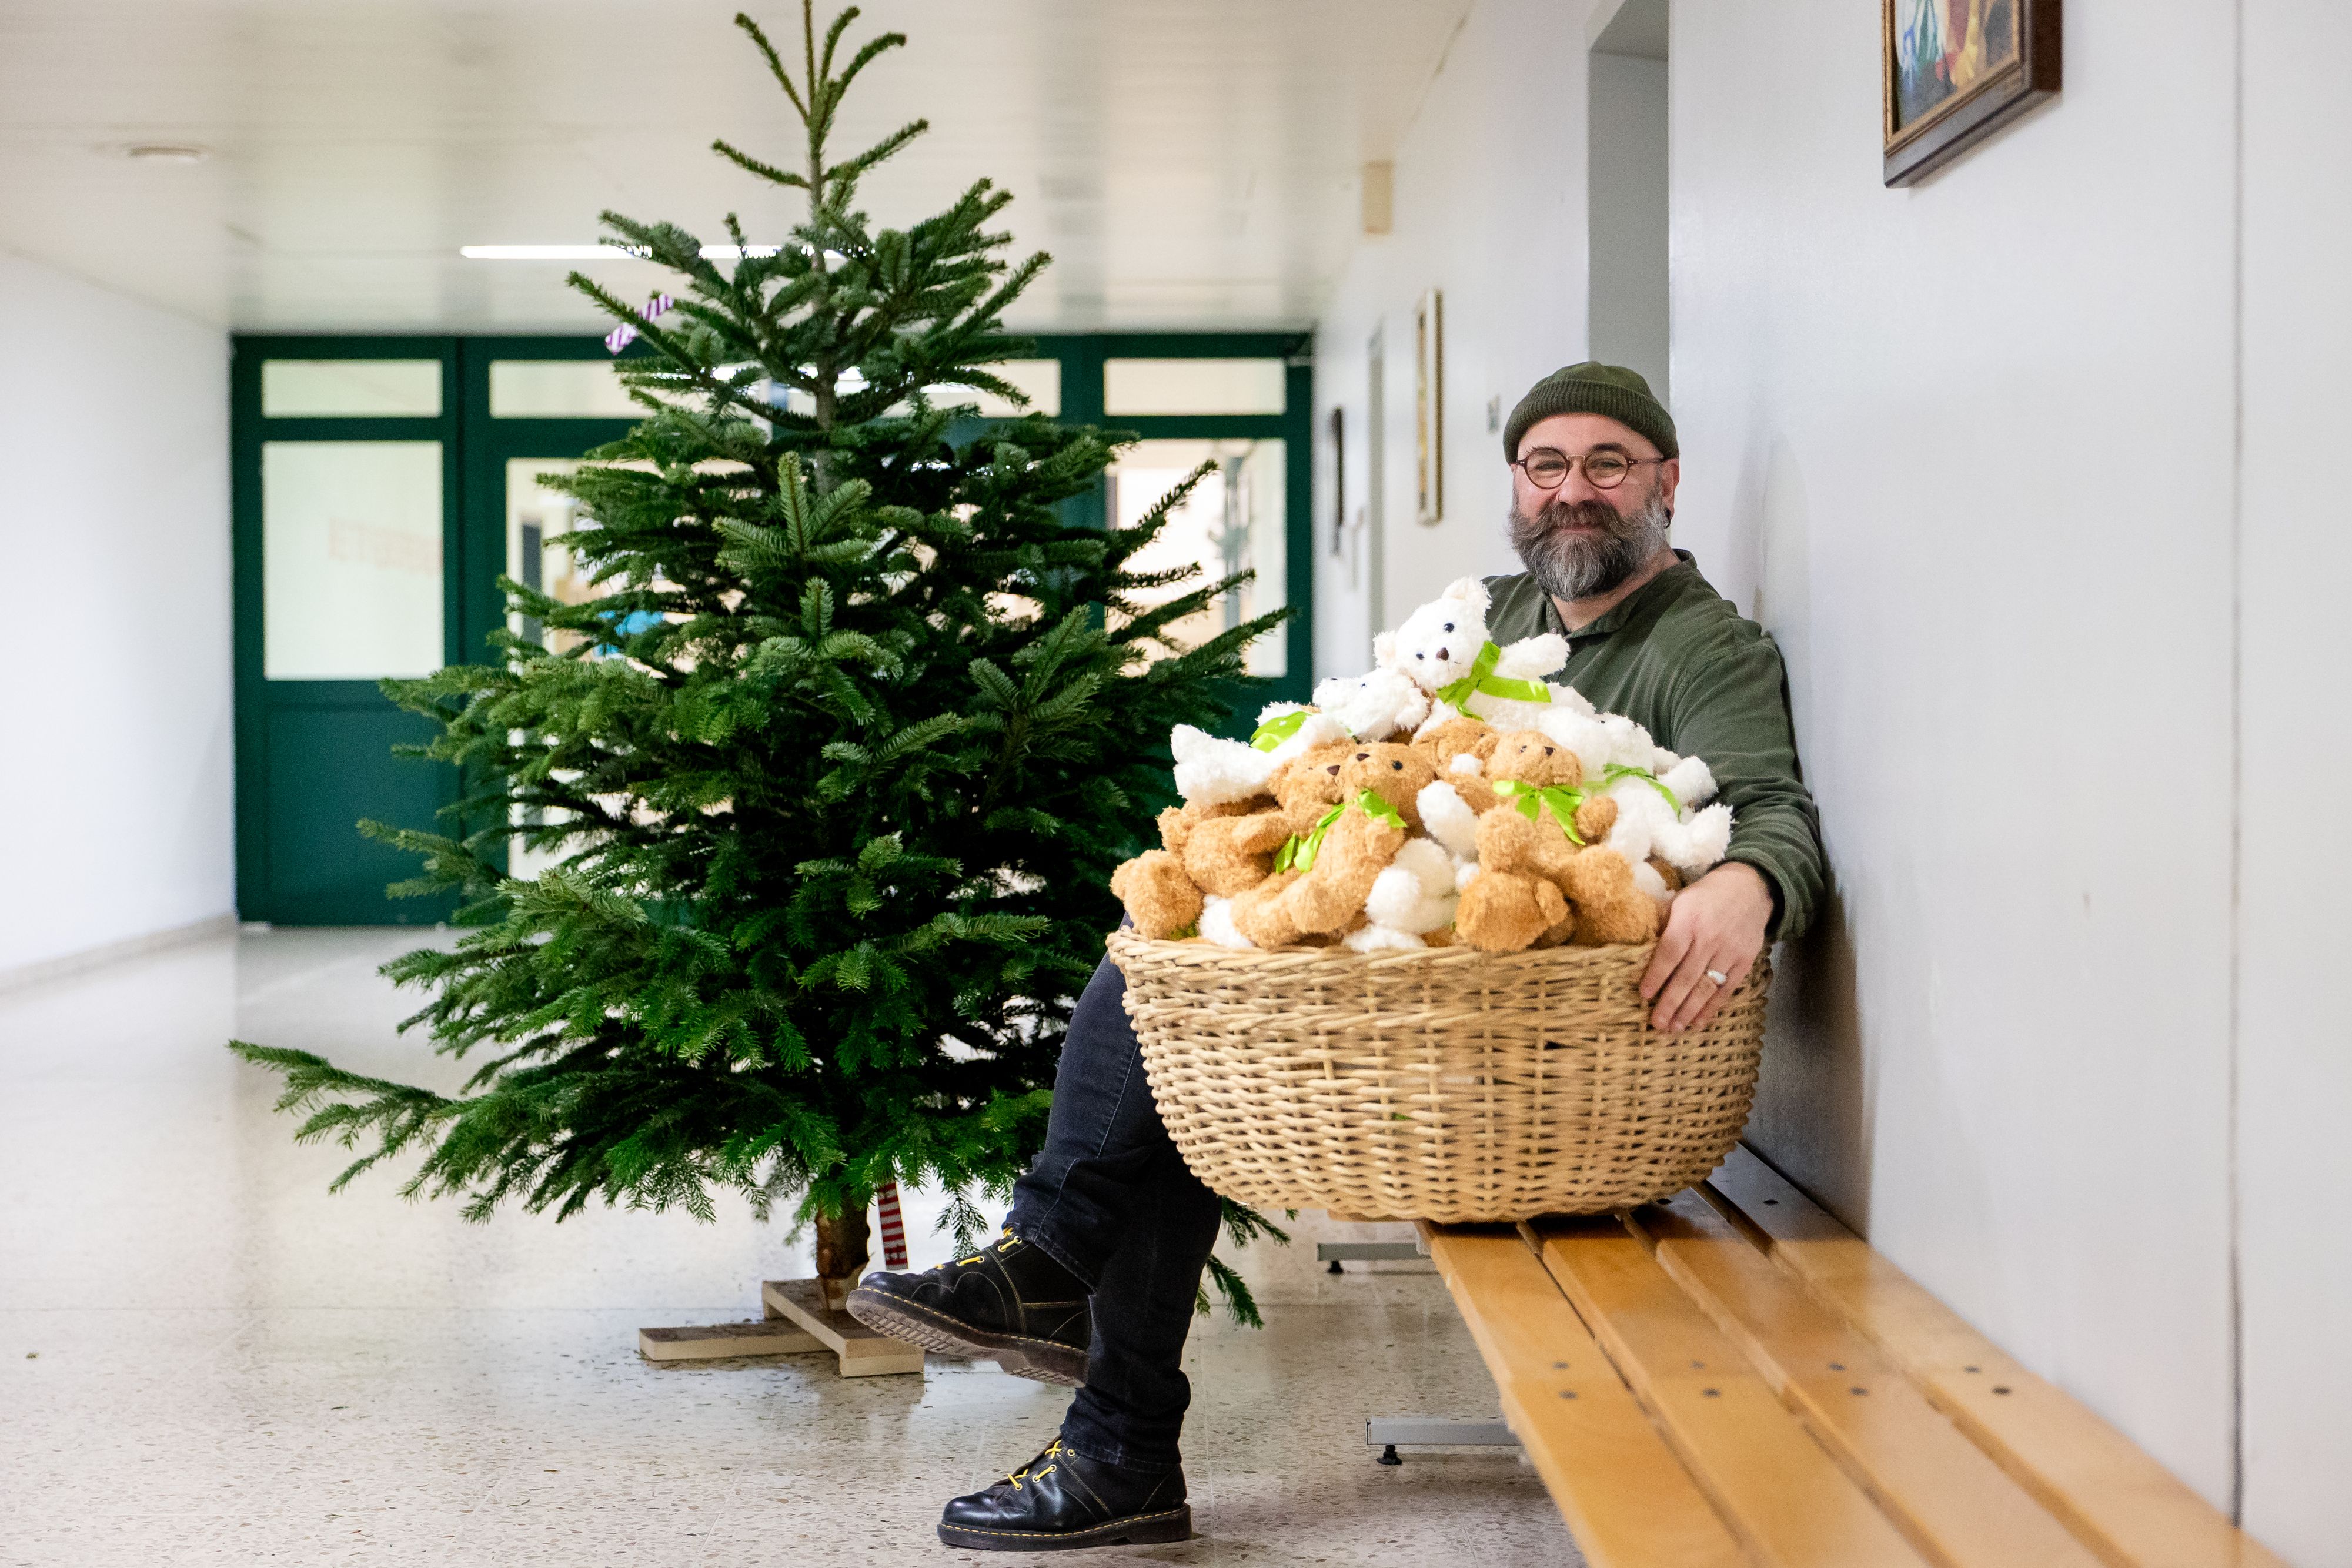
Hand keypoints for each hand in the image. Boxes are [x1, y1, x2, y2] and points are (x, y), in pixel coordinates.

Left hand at [1639, 861, 1773, 1032]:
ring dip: (1689, 1010)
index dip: (1656, 976)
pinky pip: (1726, 990)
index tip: (1644, 996)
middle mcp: (1709, 938)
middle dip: (1670, 1003)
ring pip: (1706, 987)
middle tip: (1657, 1024)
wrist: (1748, 888)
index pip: (1669, 953)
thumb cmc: (1705, 897)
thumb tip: (1641, 954)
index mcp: (1689, 920)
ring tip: (1674, 1028)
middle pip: (1687, 976)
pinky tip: (1699, 1021)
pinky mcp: (1745, 961)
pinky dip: (1712, 1007)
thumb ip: (1664, 927)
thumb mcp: (1680, 902)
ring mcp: (1729, 951)